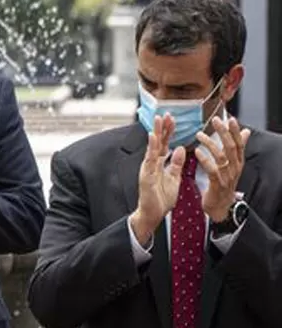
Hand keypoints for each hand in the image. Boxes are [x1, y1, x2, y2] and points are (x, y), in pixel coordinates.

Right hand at [131, 113, 185, 245]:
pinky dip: (151, 147)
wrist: (153, 214)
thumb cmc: (161, 199)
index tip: (172, 119)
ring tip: (158, 120)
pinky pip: (149, 159)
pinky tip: (153, 137)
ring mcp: (148, 169)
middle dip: (162, 128)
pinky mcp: (146, 175)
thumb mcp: (174, 178)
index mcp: (160, 165)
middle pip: (158, 142)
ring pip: (152, 147)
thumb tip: (180, 148)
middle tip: (165, 113)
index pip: (165, 144)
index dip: (169, 132)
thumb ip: (176, 163)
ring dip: (155, 133)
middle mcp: (152, 164)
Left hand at [194, 115, 251, 223]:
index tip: (230, 118)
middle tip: (215, 120)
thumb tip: (246, 131)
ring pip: (221, 156)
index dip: (235, 131)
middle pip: (231, 147)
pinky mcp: (218, 184)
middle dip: (224, 132)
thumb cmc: (223, 184)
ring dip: (210, 144)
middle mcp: (234, 167)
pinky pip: (212, 170)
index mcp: (238, 162)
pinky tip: (197, 151)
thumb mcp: (232, 165)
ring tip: (199, 134)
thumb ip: (237, 149)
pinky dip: (205, 160)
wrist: (220, 207)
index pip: (239, 143)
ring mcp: (227, 176)